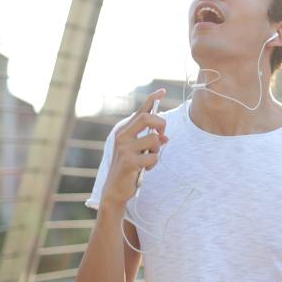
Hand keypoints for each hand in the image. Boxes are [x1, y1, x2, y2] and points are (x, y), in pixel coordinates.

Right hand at [102, 89, 168, 205]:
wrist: (115, 190)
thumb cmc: (129, 169)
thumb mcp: (139, 151)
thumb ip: (150, 141)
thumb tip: (165, 136)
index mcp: (124, 131)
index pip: (140, 111)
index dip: (152, 100)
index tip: (162, 91)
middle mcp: (122, 136)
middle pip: (147, 118)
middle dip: (160, 124)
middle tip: (163, 135)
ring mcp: (124, 148)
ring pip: (154, 139)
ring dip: (157, 150)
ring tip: (149, 159)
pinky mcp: (129, 161)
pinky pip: (152, 157)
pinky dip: (154, 163)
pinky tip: (145, 169)